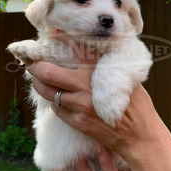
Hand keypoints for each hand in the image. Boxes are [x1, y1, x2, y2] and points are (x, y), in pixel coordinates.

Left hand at [26, 32, 165, 157]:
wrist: (139, 136)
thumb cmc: (137, 105)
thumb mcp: (125, 79)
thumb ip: (107, 67)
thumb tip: (92, 55)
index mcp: (98, 71)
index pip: (74, 48)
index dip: (59, 38)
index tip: (52, 34)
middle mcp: (85, 86)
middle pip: (49, 72)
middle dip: (35, 66)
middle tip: (31, 62)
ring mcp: (79, 106)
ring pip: (48, 92)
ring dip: (40, 85)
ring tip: (38, 80)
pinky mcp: (77, 122)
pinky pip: (58, 109)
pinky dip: (56, 103)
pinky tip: (59, 100)